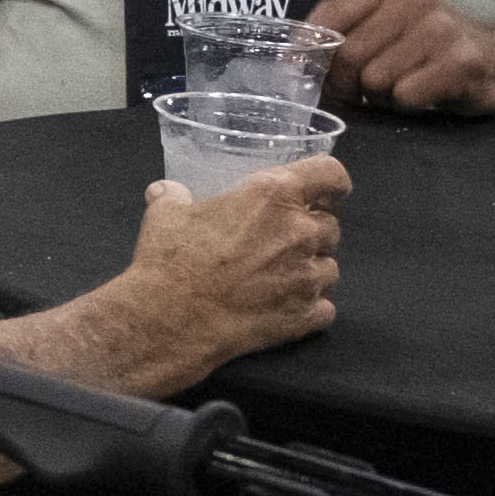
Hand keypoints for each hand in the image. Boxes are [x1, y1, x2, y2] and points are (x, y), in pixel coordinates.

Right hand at [114, 157, 345, 378]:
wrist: (170, 320)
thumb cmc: (170, 262)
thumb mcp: (164, 216)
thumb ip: (173, 197)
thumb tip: (167, 191)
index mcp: (272, 197)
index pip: (330, 175)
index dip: (328, 182)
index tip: (321, 190)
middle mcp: (300, 233)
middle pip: (330, 224)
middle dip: (311, 230)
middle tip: (279, 239)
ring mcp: (308, 276)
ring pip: (330, 266)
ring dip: (311, 268)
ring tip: (279, 276)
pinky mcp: (305, 313)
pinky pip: (325, 307)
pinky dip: (310, 306)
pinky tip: (283, 305)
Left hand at [321, 0, 494, 119]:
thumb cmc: (437, 54)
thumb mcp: (390, 33)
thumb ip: (346, 36)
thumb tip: (291, 64)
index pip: (326, 17)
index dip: (309, 53)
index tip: (306, 76)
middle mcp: (414, 0)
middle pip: (347, 56)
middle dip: (348, 85)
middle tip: (364, 94)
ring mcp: (439, 29)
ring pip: (374, 79)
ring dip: (382, 96)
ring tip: (405, 87)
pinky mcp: (459, 61)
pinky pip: (405, 95)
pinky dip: (410, 105)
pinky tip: (428, 94)